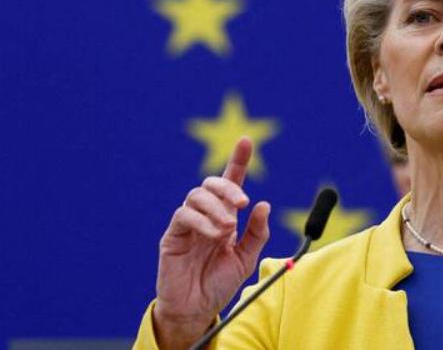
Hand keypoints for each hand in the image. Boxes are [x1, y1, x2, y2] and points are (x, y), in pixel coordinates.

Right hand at [152, 137, 270, 348]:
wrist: (197, 309)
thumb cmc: (220, 282)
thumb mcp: (246, 257)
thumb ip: (256, 232)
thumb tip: (263, 204)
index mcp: (225, 215)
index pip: (231, 182)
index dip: (238, 160)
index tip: (245, 140)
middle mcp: (206, 214)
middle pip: (211, 183)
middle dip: (228, 186)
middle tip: (241, 204)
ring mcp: (188, 223)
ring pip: (196, 195)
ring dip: (216, 207)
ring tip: (228, 228)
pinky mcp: (172, 235)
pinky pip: (184, 215)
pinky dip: (202, 221)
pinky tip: (214, 235)